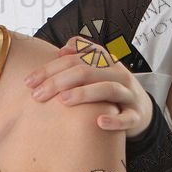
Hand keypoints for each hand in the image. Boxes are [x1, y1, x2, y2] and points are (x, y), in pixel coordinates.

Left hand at [23, 37, 153, 137]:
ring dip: (84, 93)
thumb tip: (61, 49)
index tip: (30, 82)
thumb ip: (81, 58)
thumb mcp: (98, 71)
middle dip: (59, 81)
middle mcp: (118, 74)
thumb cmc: (111, 90)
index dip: (51, 68)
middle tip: (38, 95)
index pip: (76, 57)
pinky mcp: (136, 115)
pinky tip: (99, 122)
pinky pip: (127, 117)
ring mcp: (129, 94)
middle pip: (88, 70)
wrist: (141, 111)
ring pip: (108, 89)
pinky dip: (115, 120)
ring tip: (63, 101)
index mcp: (106, 62)